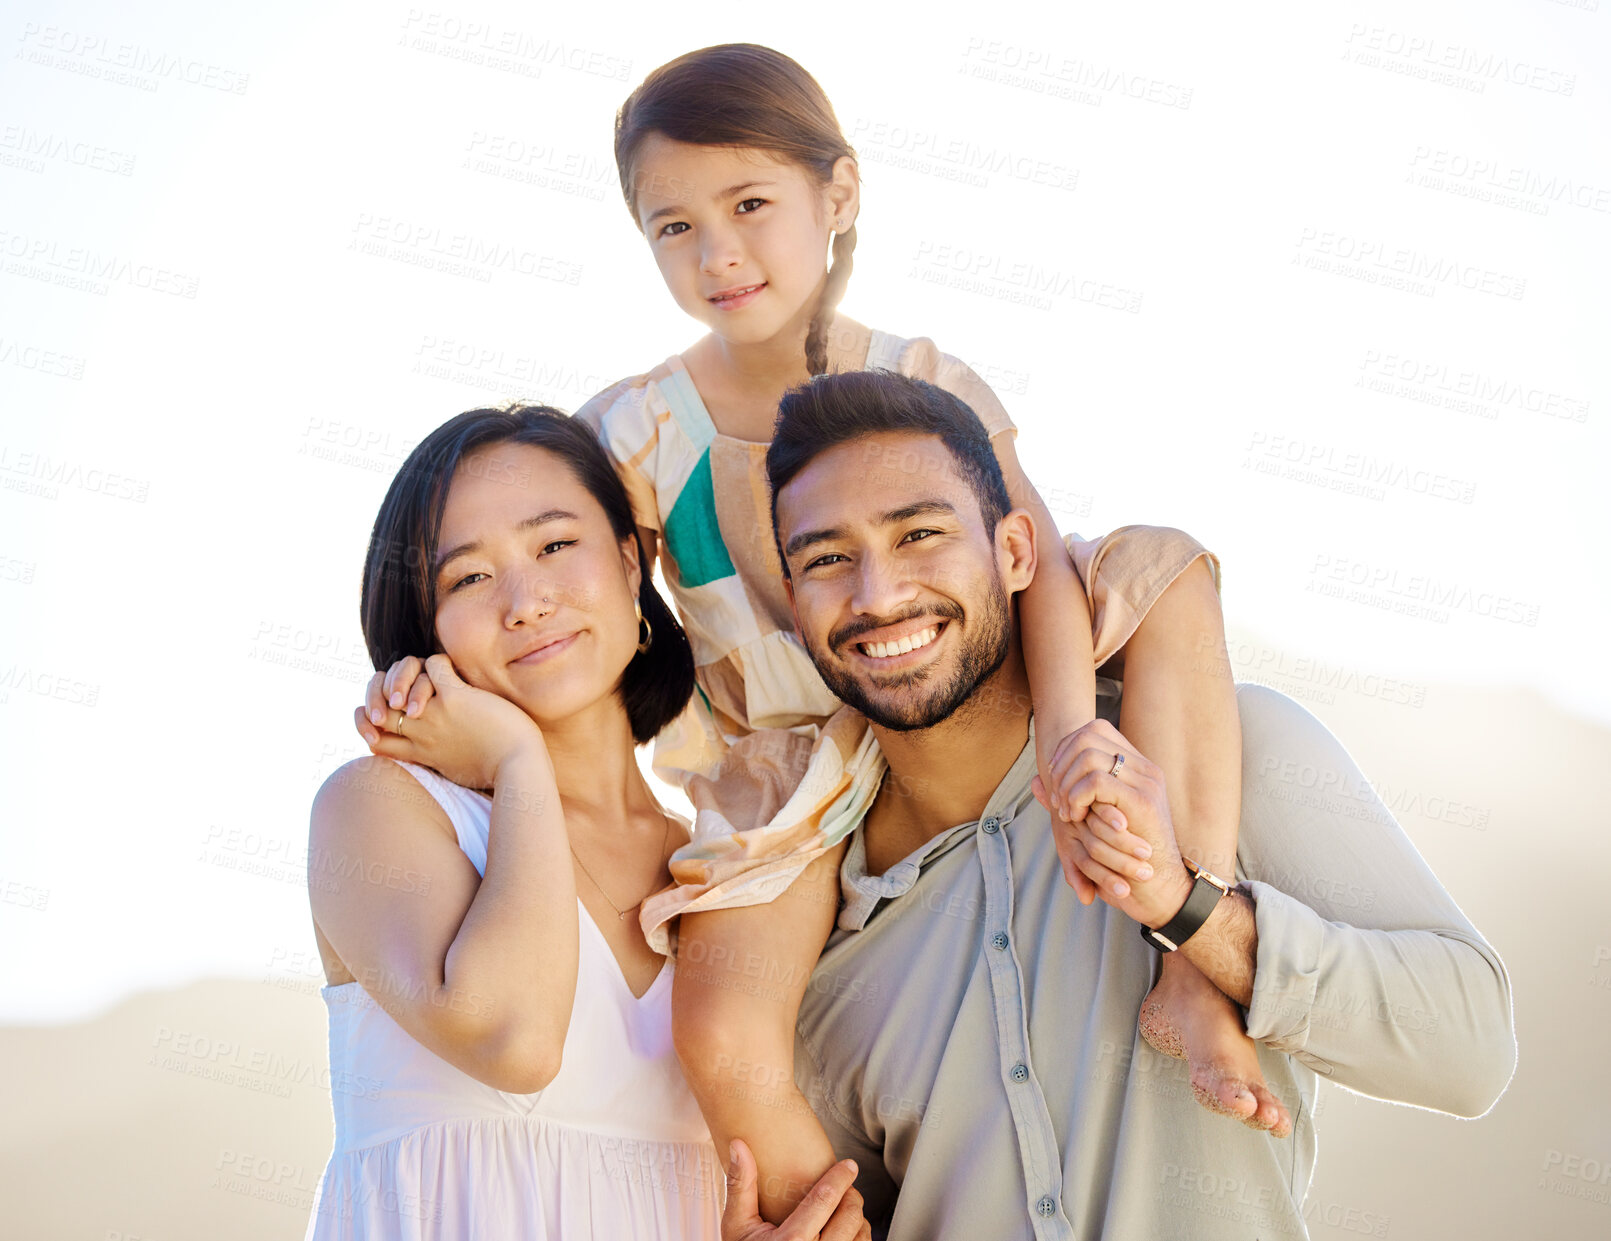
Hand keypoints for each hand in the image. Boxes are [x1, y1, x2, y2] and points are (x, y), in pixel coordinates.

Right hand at [354, 654, 544, 789]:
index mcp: (420, 754)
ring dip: (404, 675)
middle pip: (375, 710)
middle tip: (398, 690)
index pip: (374, 741)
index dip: (367, 725)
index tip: (383, 717)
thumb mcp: (457, 773)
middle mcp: (421, 734)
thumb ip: (440, 761)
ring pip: (395, 684)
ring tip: (423, 677)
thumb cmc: (497, 772)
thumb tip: (438, 757)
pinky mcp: (456, 698)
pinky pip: (433, 664)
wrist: (519, 769)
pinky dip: (439, 661)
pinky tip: (452, 668)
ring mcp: (435, 715)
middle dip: (379, 694)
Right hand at [722, 1139, 870, 1240]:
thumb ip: (740, 1186)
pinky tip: (846, 1233)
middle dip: (851, 1196)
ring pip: (861, 1236)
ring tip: (845, 1210)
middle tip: (844, 1188)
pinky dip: (859, 1238)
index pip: (824, 1200)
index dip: (840, 1178)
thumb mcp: (736, 1225)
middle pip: (850, 1216)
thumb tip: (739, 1147)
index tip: (848, 1166)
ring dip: (858, 1219)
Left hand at [1032, 719, 1193, 928]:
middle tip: (1056, 798)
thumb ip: (1067, 798)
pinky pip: (1096, 780)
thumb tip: (1035, 782)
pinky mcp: (1142, 800)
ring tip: (1066, 811)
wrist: (1160, 888)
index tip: (1055, 780)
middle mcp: (1144, 768)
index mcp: (1137, 767)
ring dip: (1066, 782)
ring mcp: (1145, 781)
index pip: (1094, 730)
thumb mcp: (1090, 822)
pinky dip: (1076, 796)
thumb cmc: (1125, 859)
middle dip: (1061, 763)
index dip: (1065, 749)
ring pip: (1089, 755)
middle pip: (1088, 735)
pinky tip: (1076, 817)